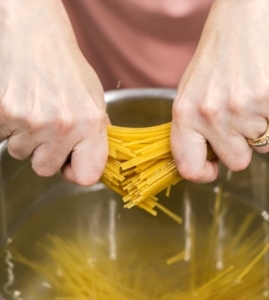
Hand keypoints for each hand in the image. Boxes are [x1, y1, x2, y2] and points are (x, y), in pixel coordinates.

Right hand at [0, 0, 107, 185]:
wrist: (37, 38)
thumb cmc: (68, 70)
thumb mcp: (95, 100)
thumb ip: (97, 133)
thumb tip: (95, 158)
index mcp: (91, 124)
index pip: (87, 176)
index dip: (77, 173)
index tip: (71, 165)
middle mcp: (63, 126)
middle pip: (45, 169)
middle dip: (46, 153)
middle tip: (49, 127)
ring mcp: (32, 120)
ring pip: (21, 153)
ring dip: (26, 139)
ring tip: (35, 111)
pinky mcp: (4, 113)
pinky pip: (3, 138)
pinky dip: (9, 127)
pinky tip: (20, 106)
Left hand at [171, 0, 268, 182]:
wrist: (239, 21)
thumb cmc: (213, 62)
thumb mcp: (189, 97)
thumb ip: (193, 131)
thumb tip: (205, 161)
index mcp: (184, 116)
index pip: (189, 167)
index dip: (203, 174)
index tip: (212, 167)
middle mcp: (209, 115)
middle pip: (236, 163)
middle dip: (240, 147)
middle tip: (237, 123)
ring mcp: (239, 107)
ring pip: (261, 145)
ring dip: (258, 127)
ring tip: (247, 101)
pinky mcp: (267, 97)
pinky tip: (262, 93)